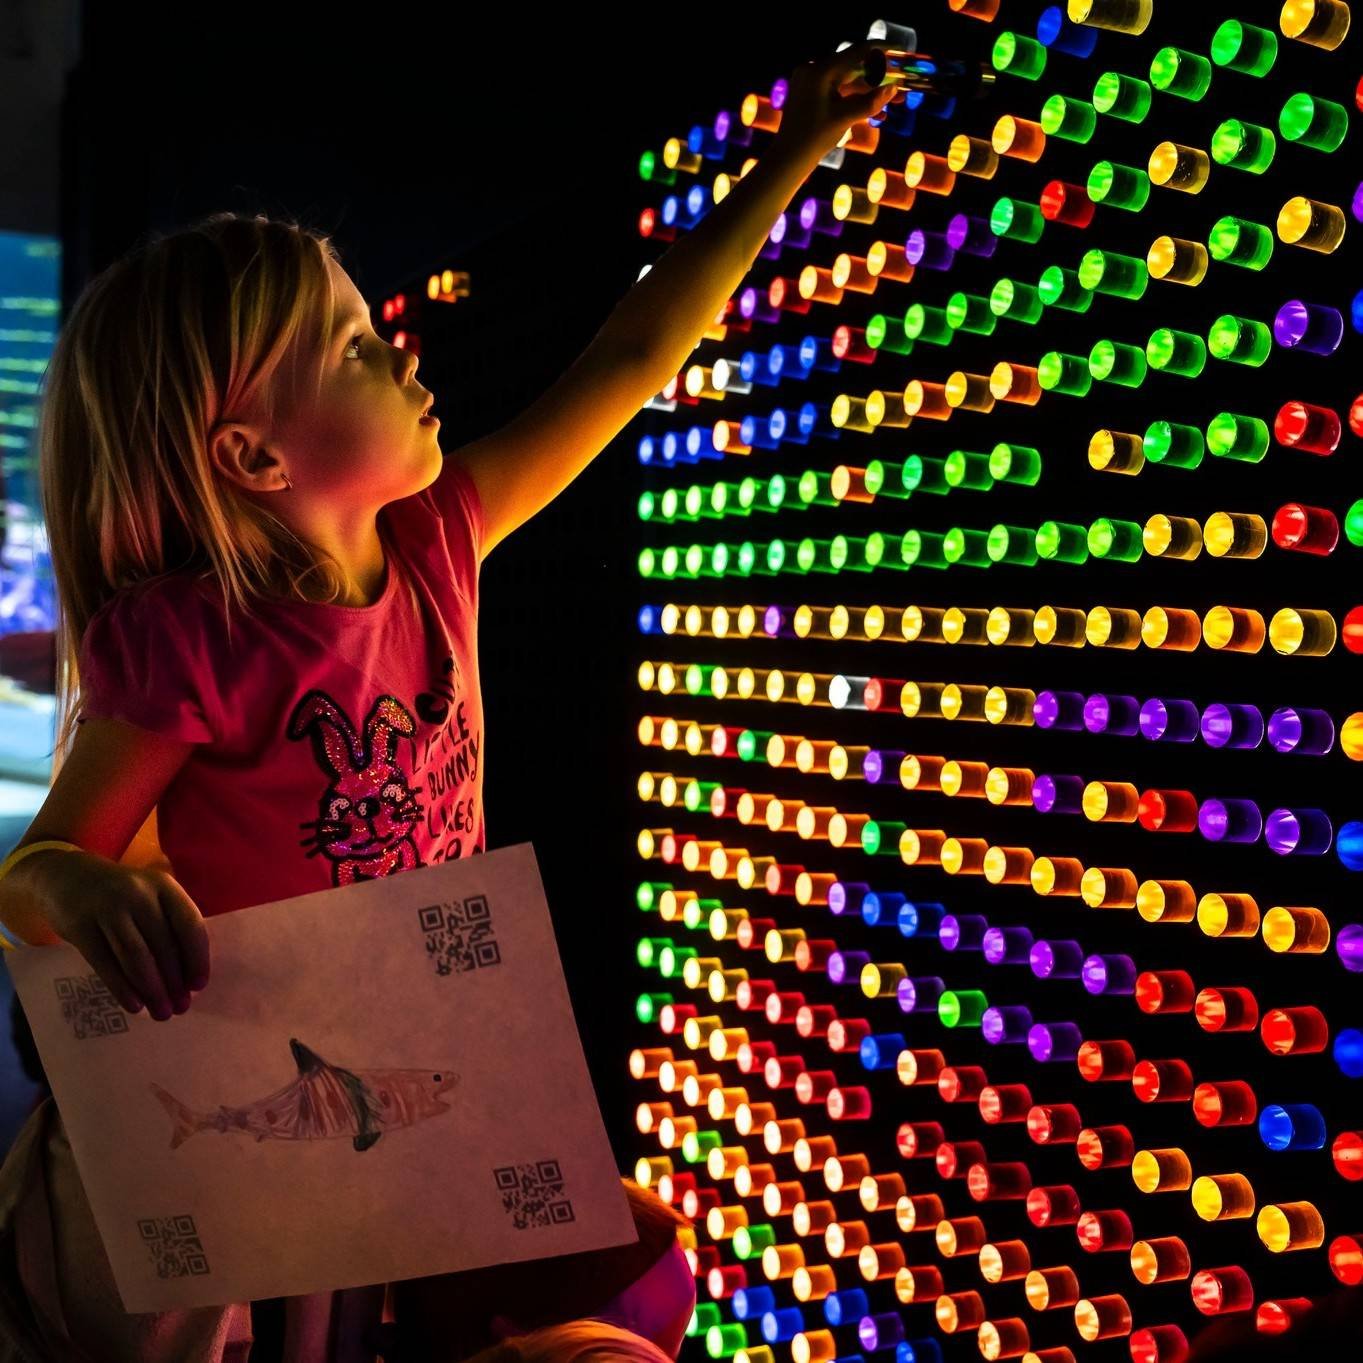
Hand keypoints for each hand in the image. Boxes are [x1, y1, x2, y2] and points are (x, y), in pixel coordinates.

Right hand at [37, 851, 210, 1021]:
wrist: (67, 876)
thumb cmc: (121, 894)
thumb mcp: (150, 897)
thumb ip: (168, 926)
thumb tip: (186, 978)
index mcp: (164, 886)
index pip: (190, 924)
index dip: (197, 958)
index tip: (198, 986)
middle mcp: (139, 894)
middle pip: (162, 945)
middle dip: (174, 982)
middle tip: (181, 1009)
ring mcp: (108, 908)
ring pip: (136, 957)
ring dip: (152, 989)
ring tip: (161, 1013)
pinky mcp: (81, 926)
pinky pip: (105, 963)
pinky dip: (122, 988)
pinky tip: (134, 1005)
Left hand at [771, 40, 899, 159]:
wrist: (788, 159)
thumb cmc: (813, 139)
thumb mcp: (844, 119)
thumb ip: (869, 103)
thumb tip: (892, 89)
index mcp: (820, 72)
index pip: (857, 53)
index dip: (881, 52)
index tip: (899, 53)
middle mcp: (813, 71)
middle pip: (854, 68)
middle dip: (878, 79)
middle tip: (899, 87)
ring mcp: (811, 82)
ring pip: (848, 82)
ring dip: (869, 92)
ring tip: (893, 103)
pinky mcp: (811, 94)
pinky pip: (838, 92)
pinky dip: (854, 100)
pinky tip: (875, 112)